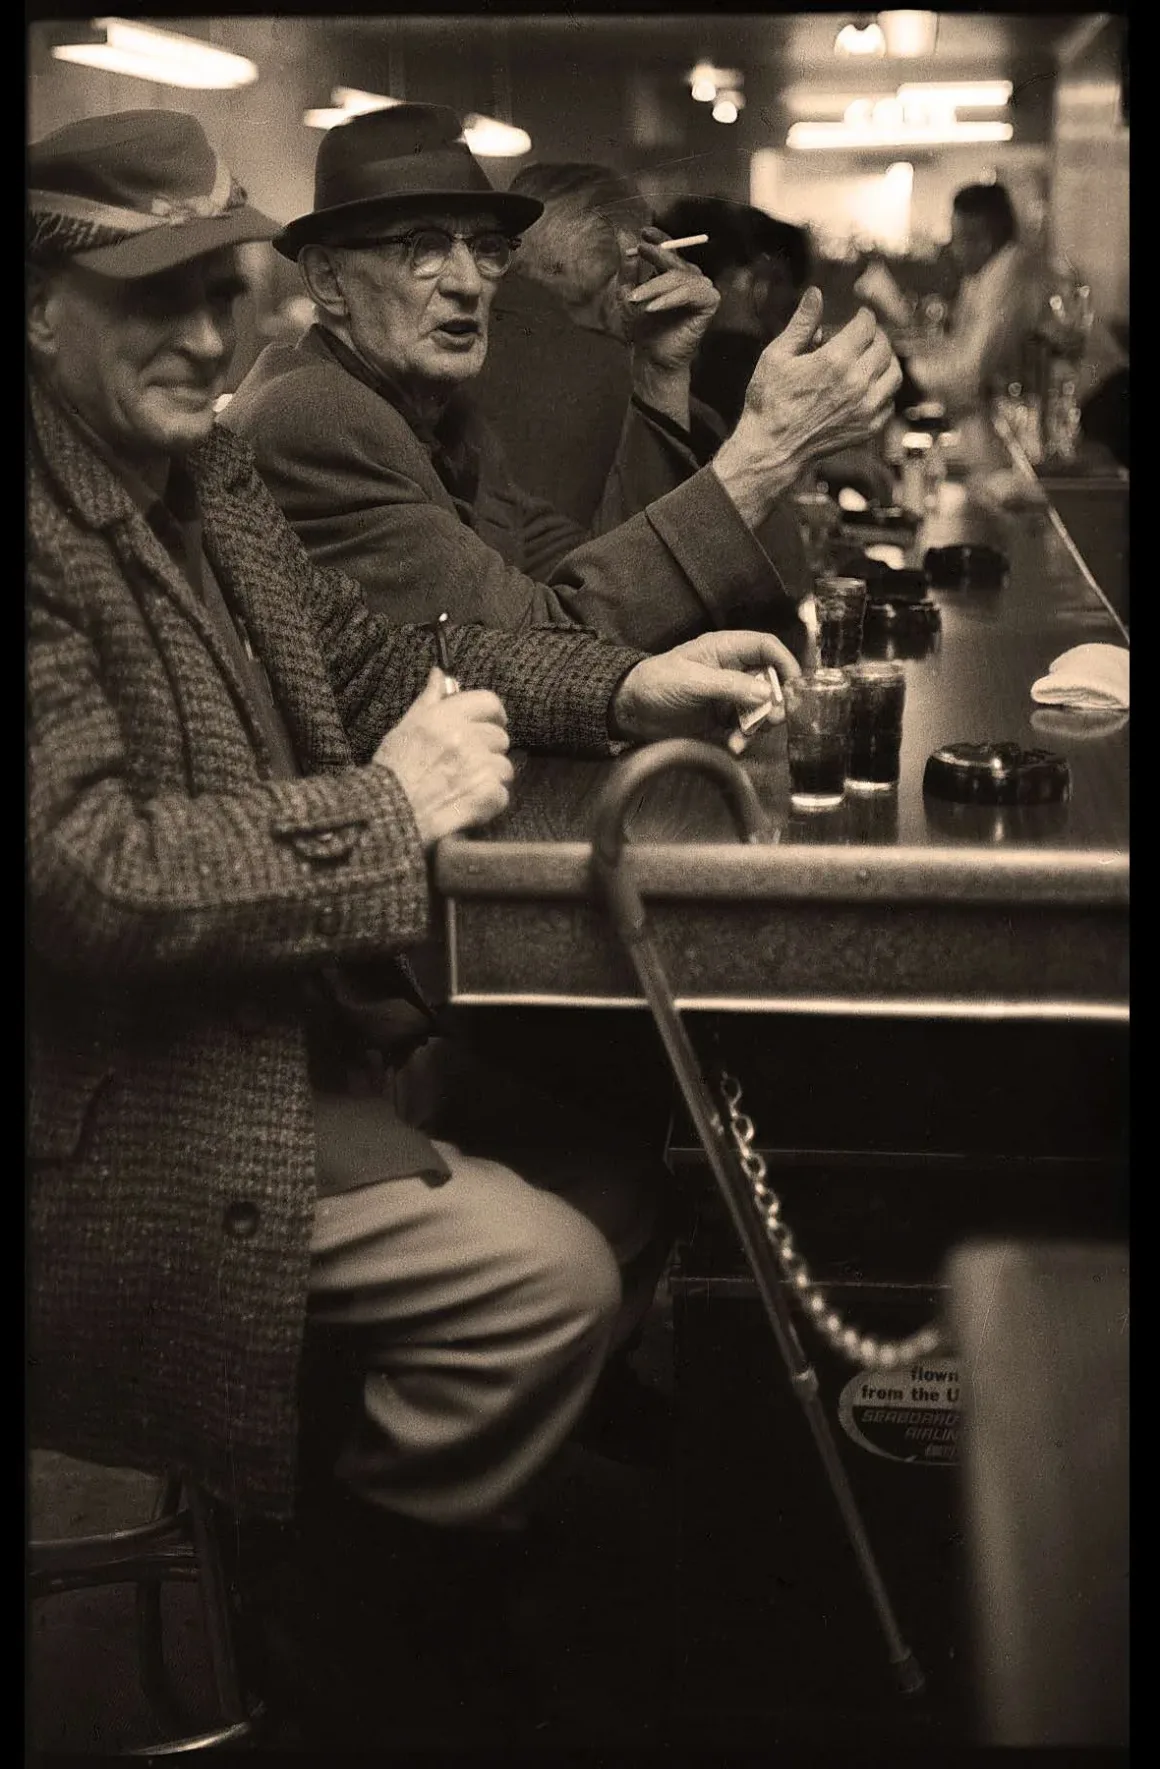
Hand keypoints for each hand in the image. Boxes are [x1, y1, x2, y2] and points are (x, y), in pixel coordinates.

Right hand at [373, 668, 512, 846]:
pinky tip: (468, 803)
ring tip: (466, 785)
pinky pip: (502, 793)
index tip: (493, 721)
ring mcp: (480, 767)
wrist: (390, 813)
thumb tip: (440, 674)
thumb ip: (429, 700)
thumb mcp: (406, 727)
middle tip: (469, 762)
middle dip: (488, 749)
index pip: (489, 702)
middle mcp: (466, 738)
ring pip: (504, 767)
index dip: (494, 713)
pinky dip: (489, 801)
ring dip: (490, 776)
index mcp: (446, 717)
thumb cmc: (393, 770)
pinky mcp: (487, 794)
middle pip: (500, 737)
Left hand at [610, 631, 801, 744]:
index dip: (785, 663)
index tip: (796, 685)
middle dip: (776, 701)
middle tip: (776, 719)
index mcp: (726, 649)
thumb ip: (730, 686)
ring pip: (761, 708)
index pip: (766, 648)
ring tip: (745, 738)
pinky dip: (744, 738)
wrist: (631, 711)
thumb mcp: (693, 681)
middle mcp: (732, 670)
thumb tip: (767, 692)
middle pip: (770, 681)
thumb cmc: (657, 683)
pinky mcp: (722, 720)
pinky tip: (734, 747)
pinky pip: (744, 728)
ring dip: (759, 725)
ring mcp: (728, 696)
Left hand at [623, 227, 719, 375]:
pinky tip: (651, 308)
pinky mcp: (709, 303)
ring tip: (633, 300)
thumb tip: (624, 236)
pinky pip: (690, 293)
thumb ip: (627, 269)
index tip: (643, 233)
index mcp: (674, 274)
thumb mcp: (627, 294)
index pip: (670, 249)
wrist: (651, 358)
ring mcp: (702, 289)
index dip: (659, 238)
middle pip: (675, 259)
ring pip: (678, 277)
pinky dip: (670, 299)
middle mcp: (690, 278)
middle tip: (639, 251)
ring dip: (654, 286)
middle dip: (655, 254)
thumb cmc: (641, 328)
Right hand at [712, 289, 901, 529]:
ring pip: (893, 374)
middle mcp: (856, 383)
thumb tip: (816, 294)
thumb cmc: (769, 403)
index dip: (863, 316)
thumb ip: (802, 323)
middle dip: (875, 336)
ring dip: (886, 361)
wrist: (772, 449)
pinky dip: (884, 390)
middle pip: (883, 347)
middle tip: (865, 335)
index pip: (866, 326)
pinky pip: (889, 402)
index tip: (859, 315)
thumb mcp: (777, 356)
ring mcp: (865, 408)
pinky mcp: (868, 428)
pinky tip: (869, 386)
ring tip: (872, 358)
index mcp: (835, 361)